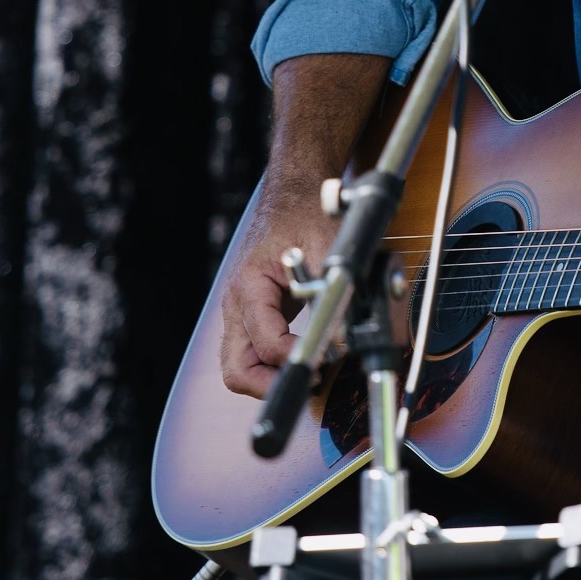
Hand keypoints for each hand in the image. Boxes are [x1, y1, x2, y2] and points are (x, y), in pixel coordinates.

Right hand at [219, 183, 340, 398]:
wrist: (294, 194)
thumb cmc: (305, 214)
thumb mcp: (328, 245)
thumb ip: (335, 290)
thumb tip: (343, 337)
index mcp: (249, 286)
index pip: (264, 342)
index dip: (294, 357)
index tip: (324, 359)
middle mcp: (236, 304)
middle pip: (237, 368)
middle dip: (270, 385)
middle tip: (311, 381)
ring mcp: (240, 312)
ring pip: (240, 366)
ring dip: (270, 379)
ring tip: (311, 372)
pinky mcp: (251, 315)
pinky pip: (252, 353)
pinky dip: (272, 364)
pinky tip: (303, 358)